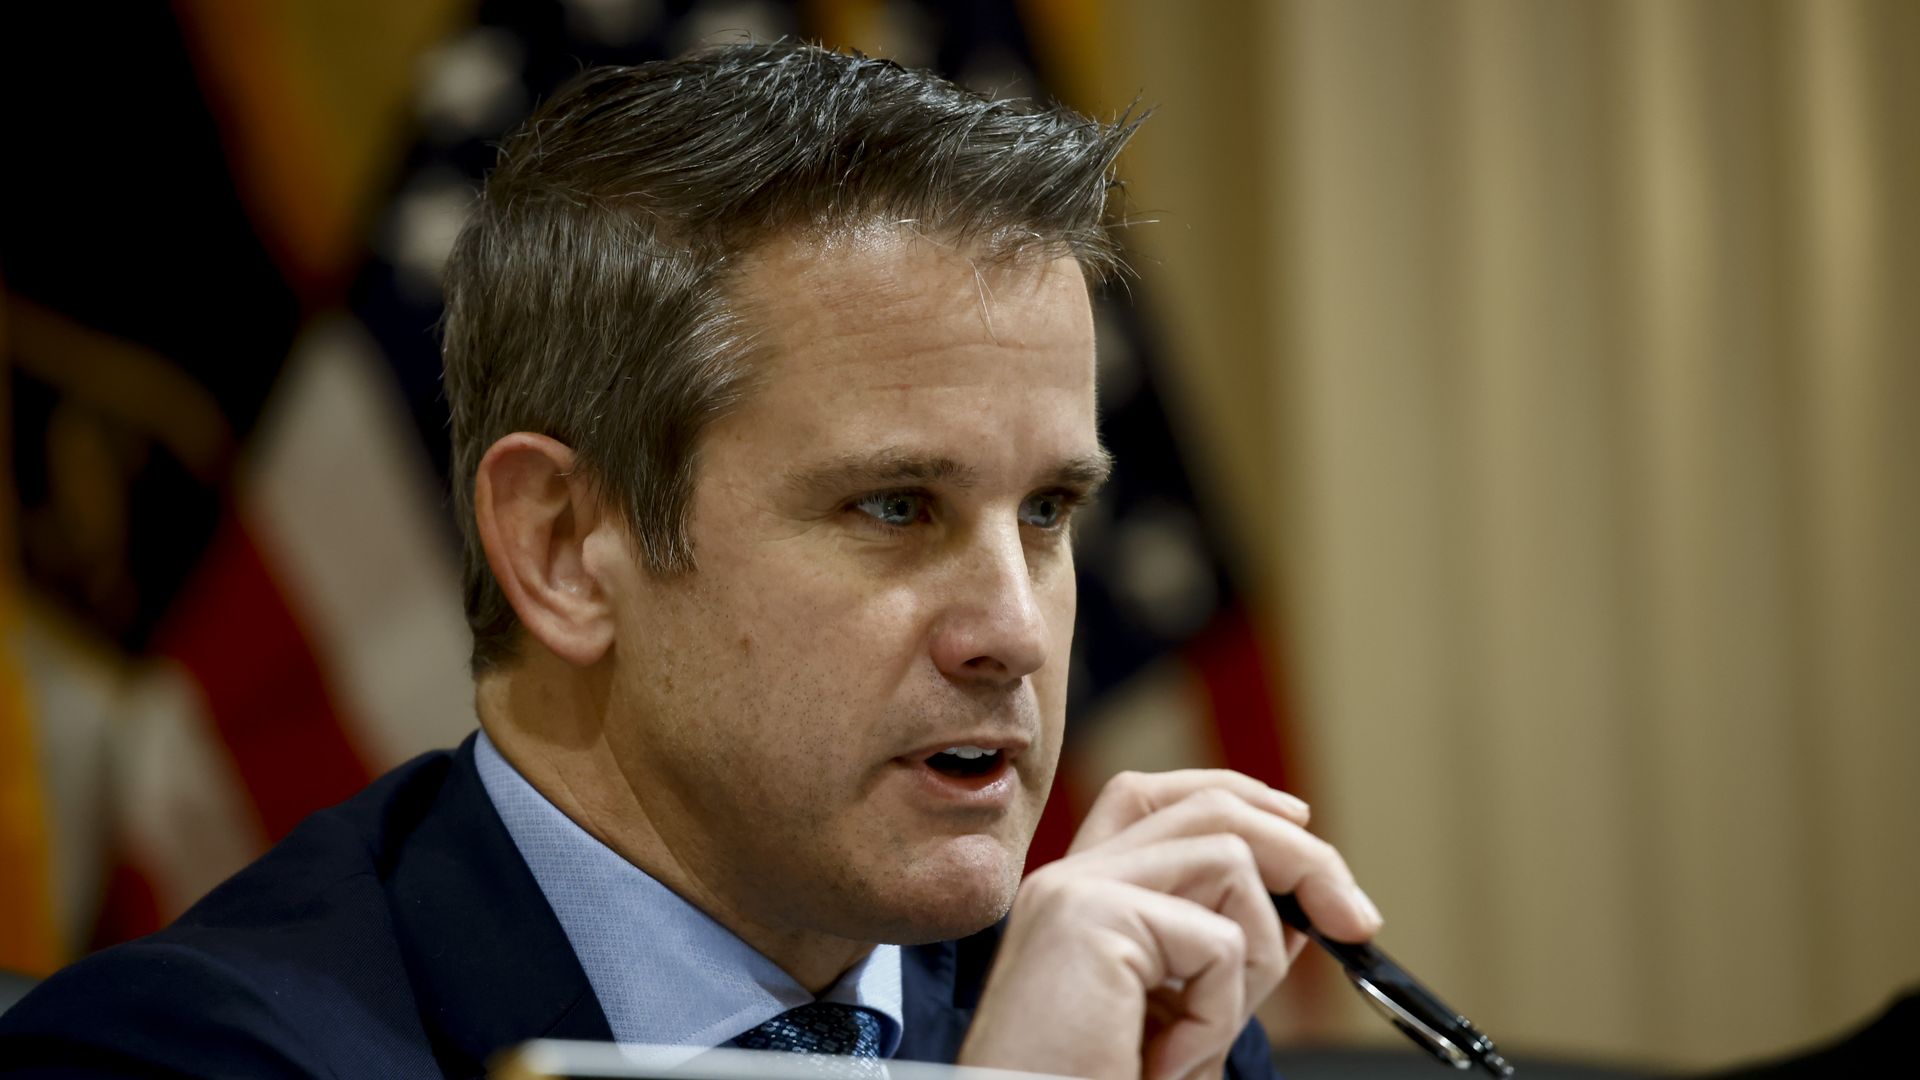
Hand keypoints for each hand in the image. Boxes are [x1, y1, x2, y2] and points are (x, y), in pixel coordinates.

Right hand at [956, 770, 1382, 1079]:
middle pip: (1209, 806)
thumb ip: (1219, 953)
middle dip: (1304, 857)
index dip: (1241, 798)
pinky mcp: (1087, 917)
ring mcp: (1072, 891)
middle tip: (1355, 922)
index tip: (1304, 830)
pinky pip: (1213, 940)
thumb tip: (1302, 904)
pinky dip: (1217, 1014)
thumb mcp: (1175, 1019)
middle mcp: (1066, 879)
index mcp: (1075, 897)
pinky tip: (1166, 1062)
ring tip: (1199, 1036)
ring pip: (1228, 858)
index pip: (1155, 796)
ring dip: (1251, 959)